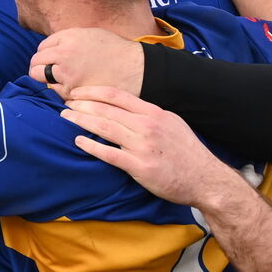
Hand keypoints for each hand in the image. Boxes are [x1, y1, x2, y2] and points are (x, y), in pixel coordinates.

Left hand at [28, 28, 143, 99]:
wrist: (134, 68)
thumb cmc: (114, 50)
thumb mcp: (89, 34)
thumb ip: (67, 39)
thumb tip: (50, 48)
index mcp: (68, 38)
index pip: (41, 47)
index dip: (45, 54)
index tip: (49, 60)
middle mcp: (63, 54)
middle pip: (35, 62)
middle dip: (37, 67)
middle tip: (43, 72)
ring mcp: (66, 74)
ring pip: (40, 78)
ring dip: (45, 79)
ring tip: (57, 80)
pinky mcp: (72, 91)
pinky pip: (55, 91)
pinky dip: (59, 91)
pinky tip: (71, 89)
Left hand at [60, 86, 237, 206]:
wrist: (206, 180)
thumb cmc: (187, 152)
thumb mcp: (171, 123)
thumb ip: (148, 114)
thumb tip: (125, 107)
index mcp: (154, 113)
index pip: (117, 95)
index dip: (93, 91)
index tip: (77, 92)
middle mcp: (147, 126)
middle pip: (106, 109)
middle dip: (81, 104)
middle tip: (64, 103)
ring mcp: (143, 146)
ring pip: (104, 127)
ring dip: (81, 120)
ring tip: (65, 116)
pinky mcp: (140, 167)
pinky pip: (109, 154)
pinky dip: (91, 146)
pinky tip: (78, 140)